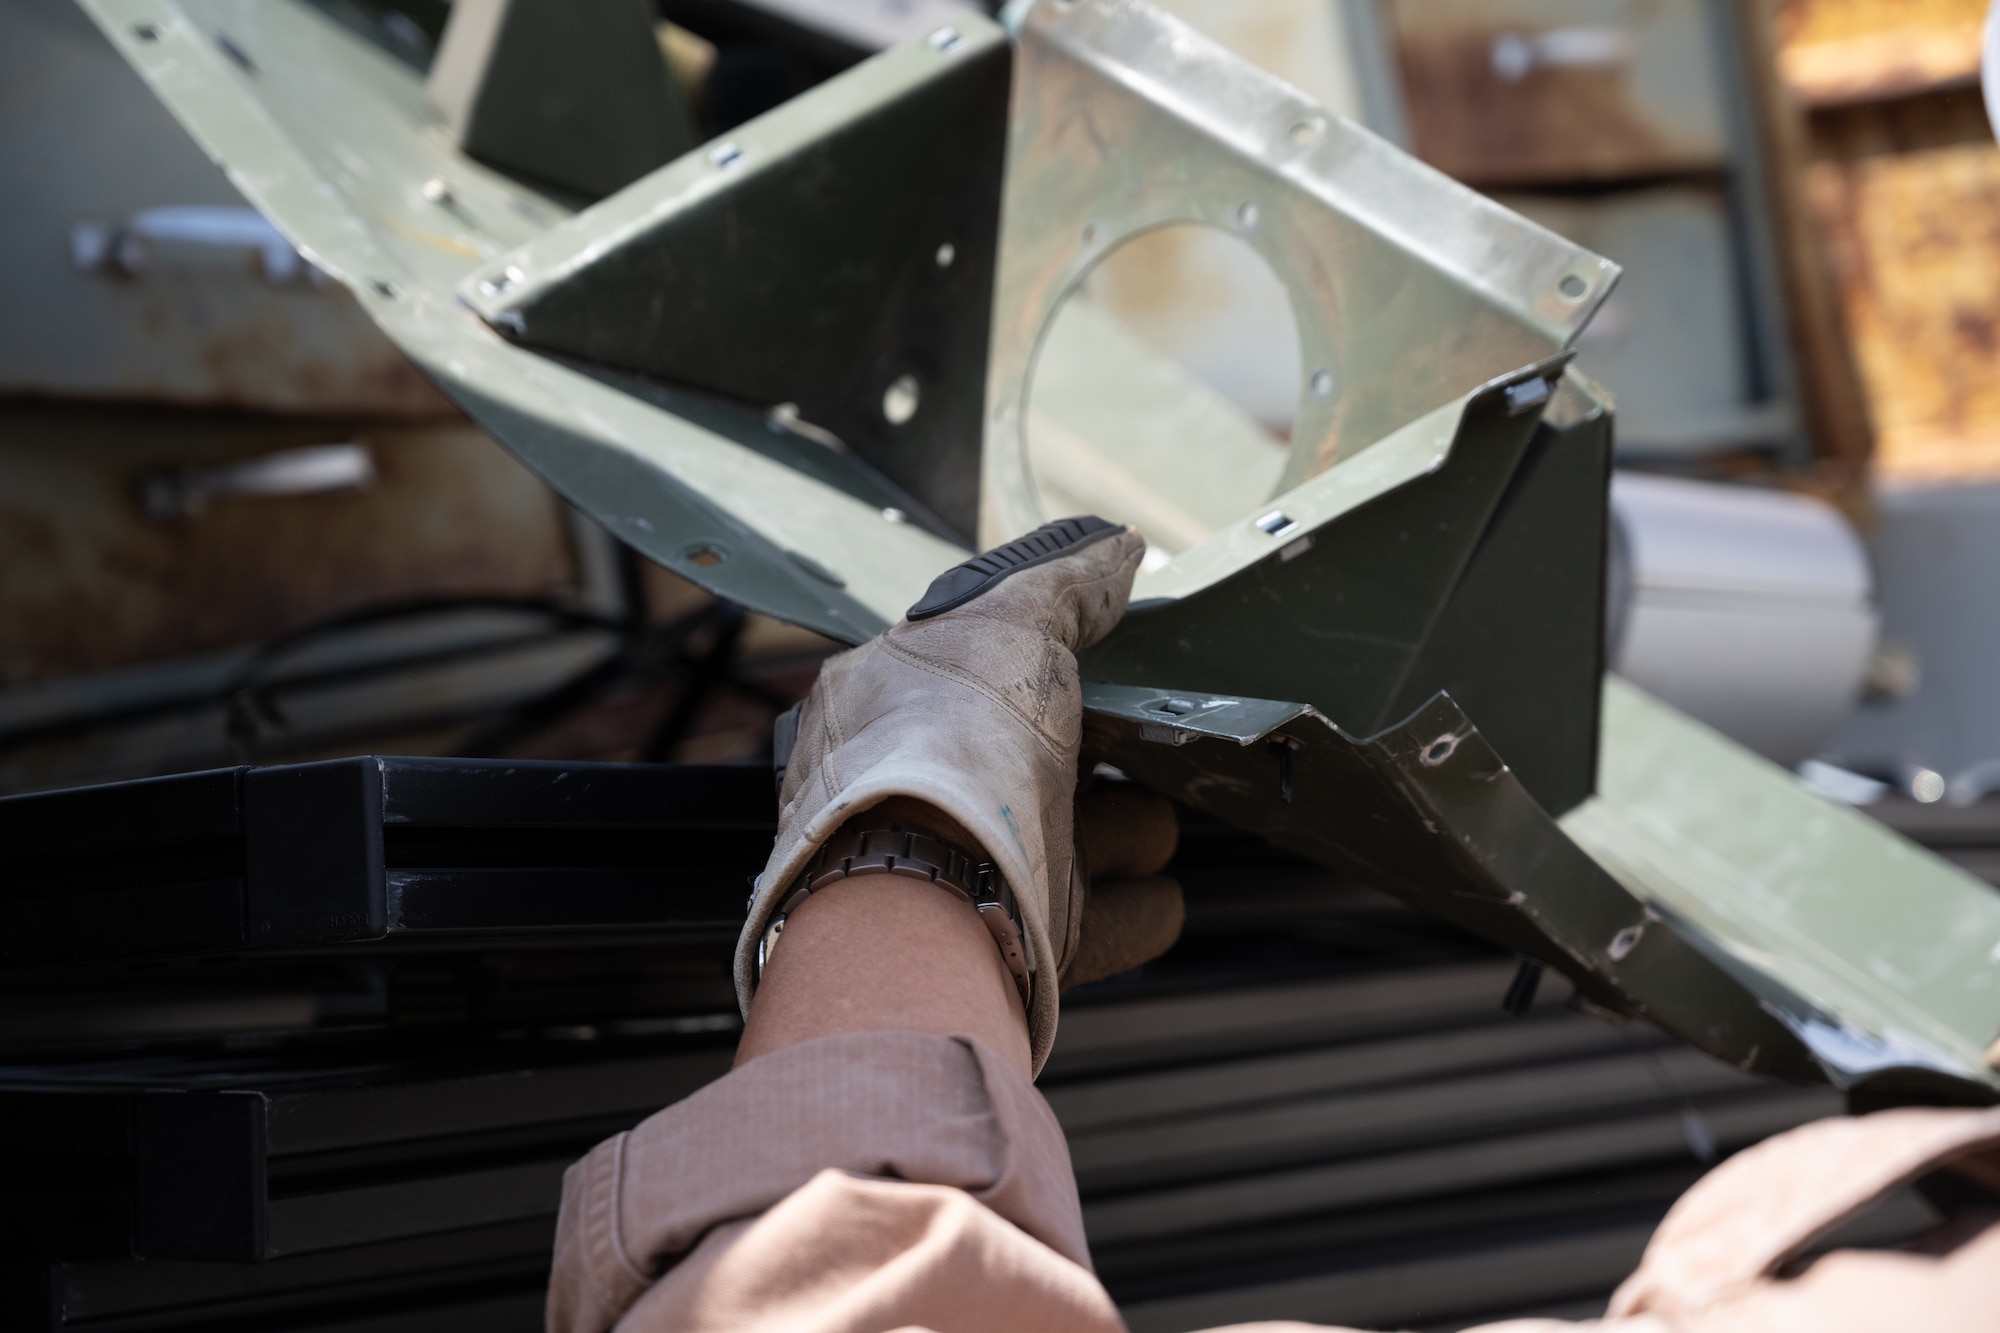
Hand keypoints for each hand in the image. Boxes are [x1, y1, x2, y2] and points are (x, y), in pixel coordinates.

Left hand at [736, 518, 1169, 1073]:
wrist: (921, 902)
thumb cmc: (940, 750)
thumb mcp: (1006, 624)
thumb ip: (1063, 584)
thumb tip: (1116, 548)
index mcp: (895, 709)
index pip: (980, 671)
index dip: (1040, 657)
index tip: (1102, 652)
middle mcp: (931, 794)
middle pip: (1037, 760)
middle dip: (1093, 746)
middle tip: (1141, 728)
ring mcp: (981, 872)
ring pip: (1079, 839)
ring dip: (1129, 826)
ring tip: (1155, 811)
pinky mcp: (1029, 945)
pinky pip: (1109, 922)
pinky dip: (1140, 906)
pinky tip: (1159, 890)